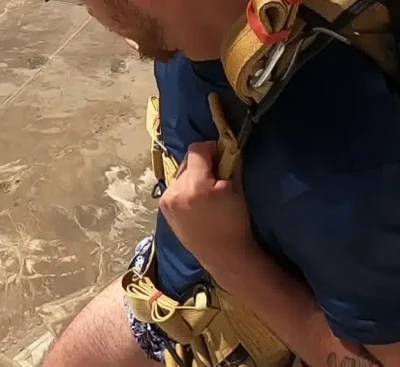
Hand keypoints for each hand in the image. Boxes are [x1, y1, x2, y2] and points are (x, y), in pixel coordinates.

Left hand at [159, 142, 260, 287]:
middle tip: (216, 176)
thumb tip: (227, 143)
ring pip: (181, 173)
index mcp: (196, 186)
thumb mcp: (236, 189)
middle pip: (188, 160)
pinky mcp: (164, 207)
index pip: (197, 149)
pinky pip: (175, 186)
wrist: (223, 255)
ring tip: (205, 191)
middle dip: (202, 163)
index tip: (222, 157)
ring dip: (193, 175)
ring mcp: (167, 200)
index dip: (211, 149)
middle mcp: (176, 191)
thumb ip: (230, 163)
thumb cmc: (234, 222)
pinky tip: (195, 201)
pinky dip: (185, 187)